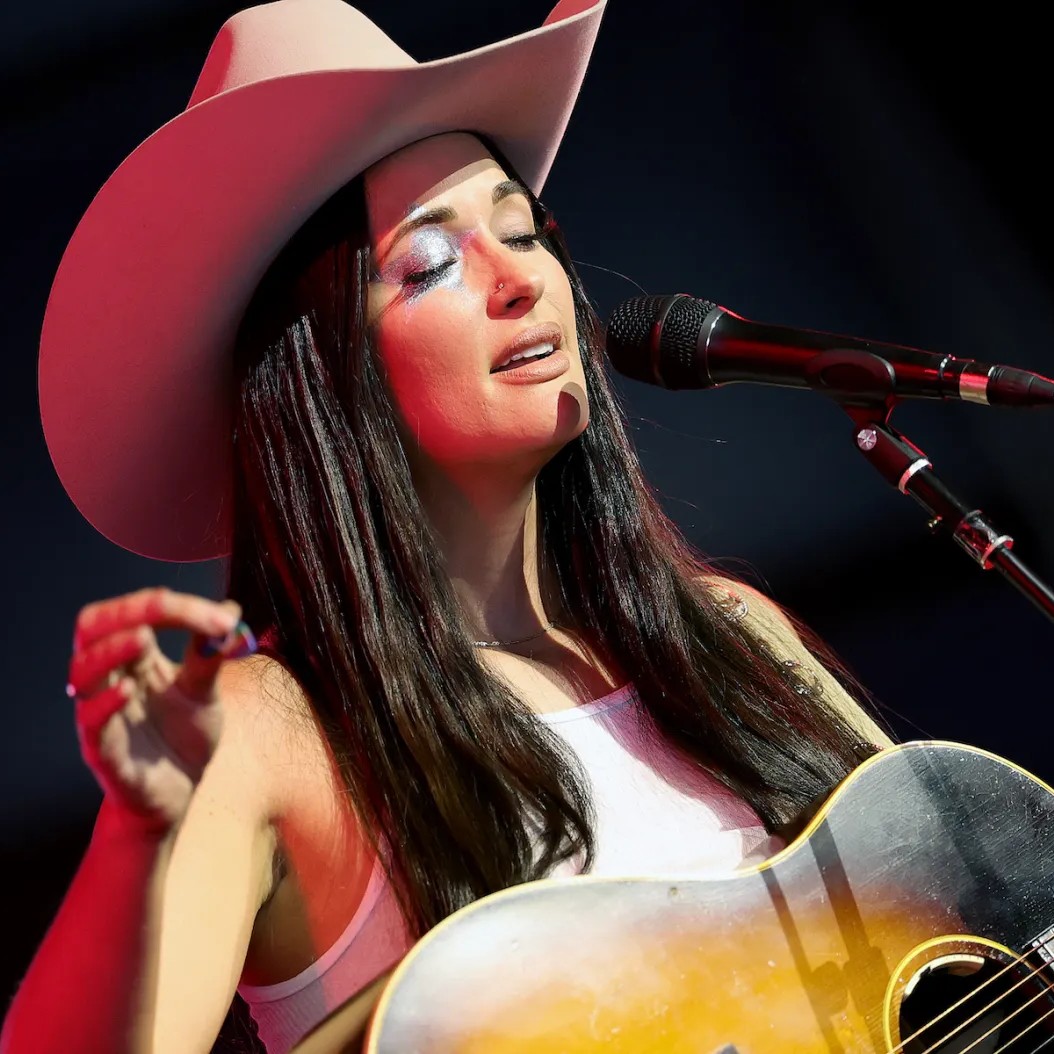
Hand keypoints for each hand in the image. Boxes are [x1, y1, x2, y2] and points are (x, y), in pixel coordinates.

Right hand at [67, 587, 250, 833]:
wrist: (179, 796)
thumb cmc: (184, 739)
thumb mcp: (203, 692)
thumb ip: (209, 656)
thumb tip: (230, 610)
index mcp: (136, 659)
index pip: (138, 613)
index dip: (174, 606)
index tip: (222, 616)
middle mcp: (111, 678)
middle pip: (93, 627)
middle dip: (127, 610)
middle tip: (166, 605)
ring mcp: (101, 713)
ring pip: (82, 671)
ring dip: (109, 650)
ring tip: (142, 638)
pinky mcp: (101, 751)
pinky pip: (90, 722)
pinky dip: (105, 702)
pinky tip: (129, 691)